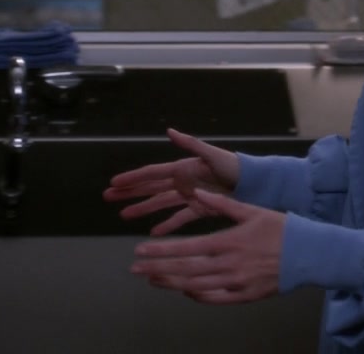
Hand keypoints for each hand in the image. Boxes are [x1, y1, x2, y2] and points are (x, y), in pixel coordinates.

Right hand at [103, 128, 240, 234]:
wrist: (255, 184)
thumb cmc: (234, 166)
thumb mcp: (212, 154)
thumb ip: (191, 144)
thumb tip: (170, 131)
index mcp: (182, 168)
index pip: (151, 173)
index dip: (133, 178)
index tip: (114, 182)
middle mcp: (182, 181)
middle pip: (150, 188)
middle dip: (129, 192)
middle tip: (108, 197)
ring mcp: (190, 195)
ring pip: (160, 204)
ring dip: (143, 209)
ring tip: (124, 215)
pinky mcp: (200, 209)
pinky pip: (179, 218)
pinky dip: (167, 225)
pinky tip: (155, 232)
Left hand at [131, 189, 284, 304]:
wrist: (309, 254)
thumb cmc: (280, 228)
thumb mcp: (251, 210)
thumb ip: (221, 204)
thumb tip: (195, 191)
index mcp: (228, 241)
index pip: (187, 248)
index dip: (162, 251)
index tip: (140, 251)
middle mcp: (229, 265)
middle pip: (186, 270)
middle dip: (158, 269)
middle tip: (136, 269)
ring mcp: (237, 283)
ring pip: (197, 287)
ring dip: (172, 283)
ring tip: (152, 279)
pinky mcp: (246, 296)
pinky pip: (216, 299)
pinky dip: (198, 296)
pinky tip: (185, 291)